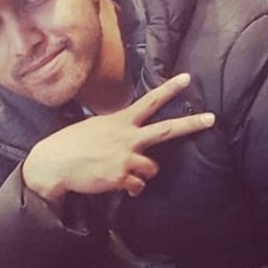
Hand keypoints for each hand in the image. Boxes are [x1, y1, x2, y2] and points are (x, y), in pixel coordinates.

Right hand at [22, 73, 214, 202]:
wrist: (56, 163)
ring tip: (125, 171)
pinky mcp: (122, 177)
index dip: (170, 89)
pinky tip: (118, 184)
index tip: (187, 79)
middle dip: (191, 124)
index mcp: (121, 121)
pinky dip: (131, 188)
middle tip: (211, 119)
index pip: (150, 101)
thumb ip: (116, 128)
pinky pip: (138, 187)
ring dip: (143, 172)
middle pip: (167, 129)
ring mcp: (127, 157)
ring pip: (152, 167)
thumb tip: (128, 132)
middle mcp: (128, 137)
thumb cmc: (72, 143)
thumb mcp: (95, 126)